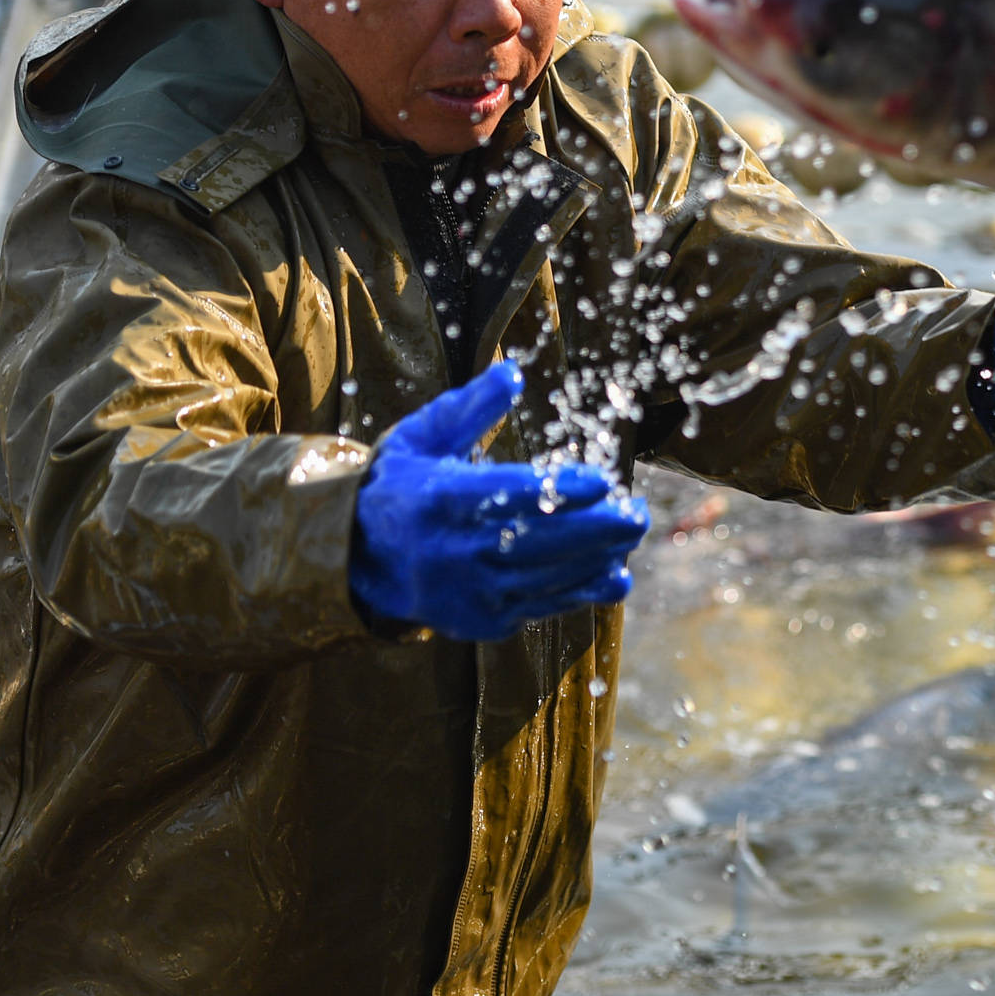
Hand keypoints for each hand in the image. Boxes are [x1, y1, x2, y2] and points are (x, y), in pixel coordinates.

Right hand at [350, 360, 648, 642]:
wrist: (357, 559)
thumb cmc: (401, 487)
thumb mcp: (421, 438)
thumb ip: (469, 408)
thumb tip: (513, 373)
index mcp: (435, 501)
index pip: (505, 497)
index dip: (556, 491)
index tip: (601, 480)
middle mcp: (451, 553)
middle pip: (534, 544)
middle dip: (593, 531)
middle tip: (637, 513)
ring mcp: (467, 593)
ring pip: (543, 580)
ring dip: (595, 560)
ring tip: (631, 533)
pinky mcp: (481, 622)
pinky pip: (539, 608)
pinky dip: (579, 592)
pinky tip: (613, 576)